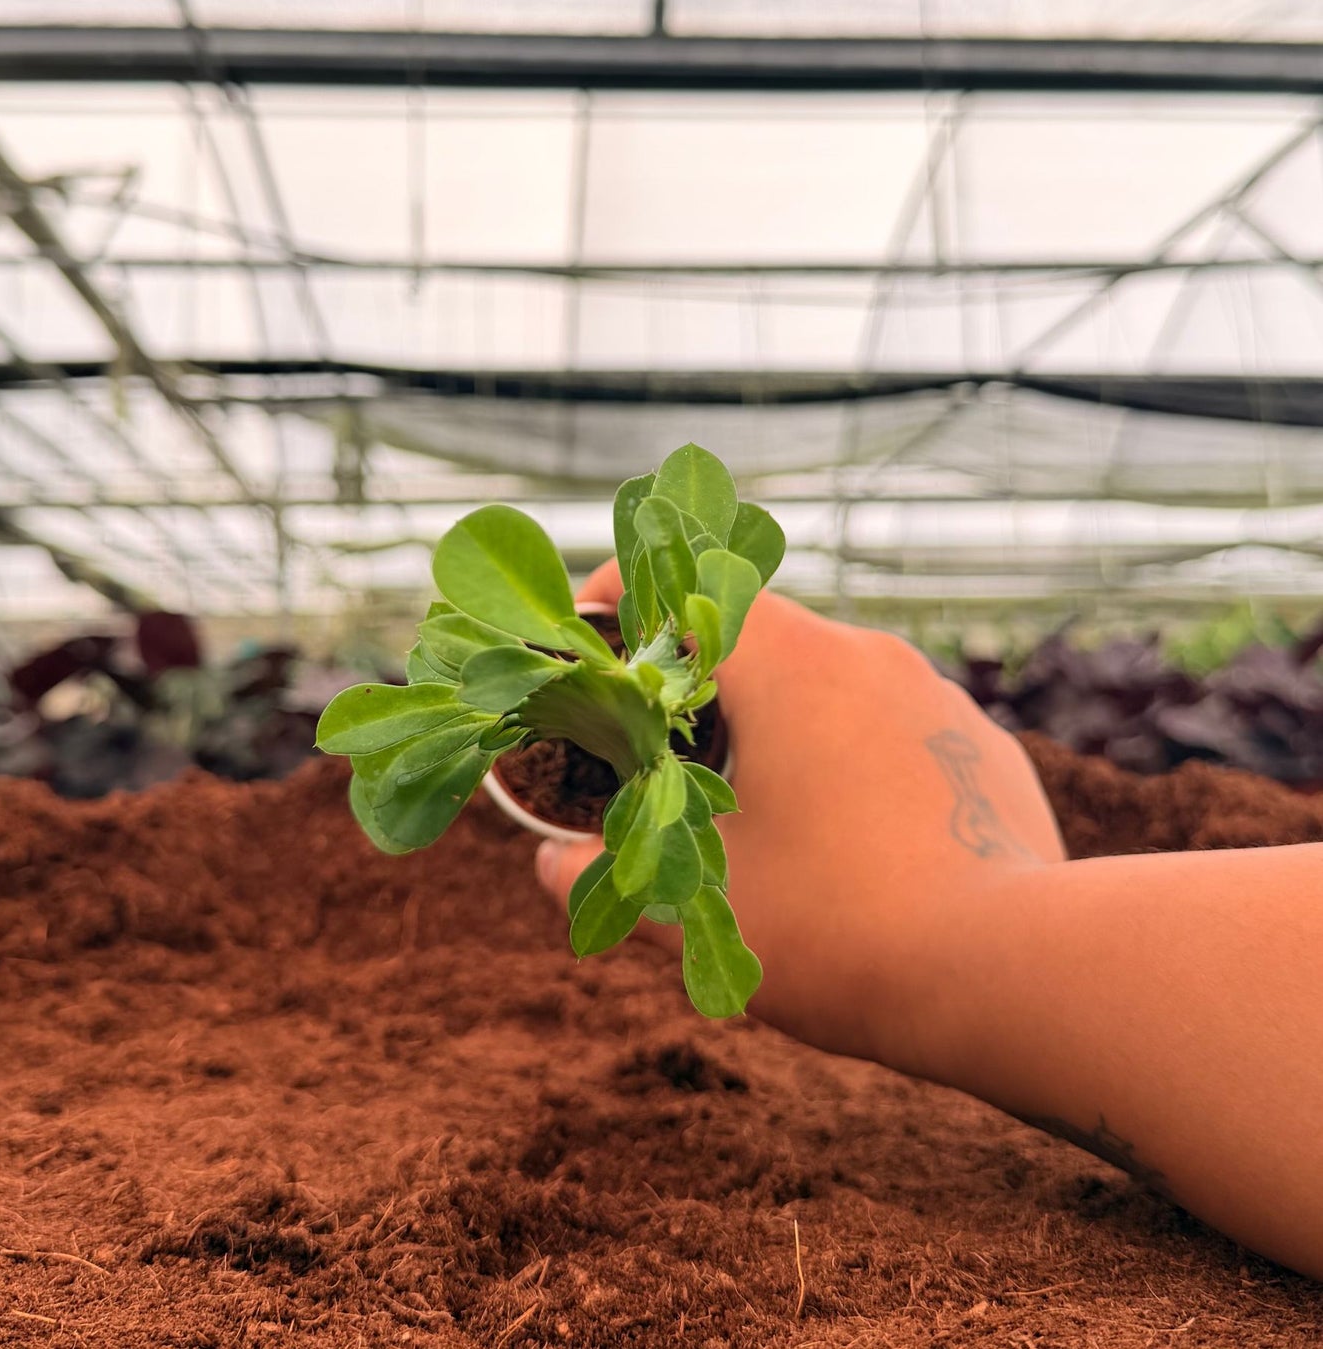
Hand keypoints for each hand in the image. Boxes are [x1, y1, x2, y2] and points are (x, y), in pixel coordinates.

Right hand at [537, 562, 1065, 1067]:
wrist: (1012, 973)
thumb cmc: (839, 927)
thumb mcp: (697, 904)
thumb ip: (604, 873)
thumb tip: (550, 867)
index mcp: (791, 666)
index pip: (691, 590)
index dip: (628, 601)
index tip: (590, 632)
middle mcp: (869, 658)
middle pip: (761, 637)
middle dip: (700, 679)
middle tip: (660, 742)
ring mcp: (937, 701)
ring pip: (833, 683)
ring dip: (780, 721)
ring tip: (753, 796)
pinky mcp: (983, 750)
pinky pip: (894, 729)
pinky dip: (849, 756)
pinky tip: (844, 831)